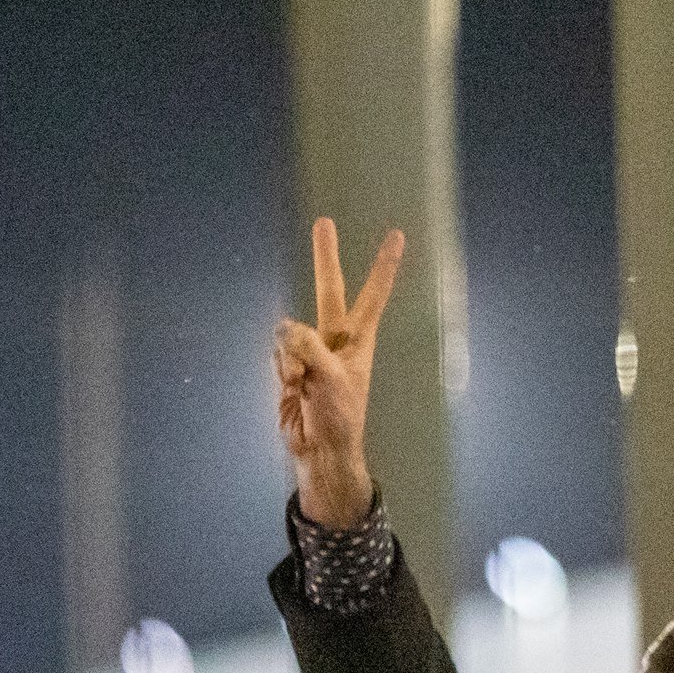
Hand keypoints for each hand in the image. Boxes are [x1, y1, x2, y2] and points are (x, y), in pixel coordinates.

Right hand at [275, 218, 403, 529]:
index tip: (397, 237)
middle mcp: (334, 337)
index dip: (383, 267)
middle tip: (324, 222)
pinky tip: (291, 388)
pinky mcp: (288, 363)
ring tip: (302, 385)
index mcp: (358, 340)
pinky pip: (276, 349)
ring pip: (288, 330)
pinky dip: (279, 368)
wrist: (320, 450)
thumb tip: (287, 326)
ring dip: (290, 357)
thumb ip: (310, 347)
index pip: (373, 296)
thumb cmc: (339, 417)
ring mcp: (310, 349)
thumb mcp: (330, 379)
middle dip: (325, 256)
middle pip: (327, 288)